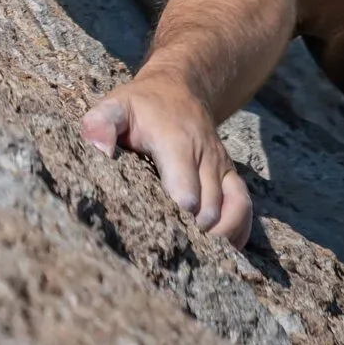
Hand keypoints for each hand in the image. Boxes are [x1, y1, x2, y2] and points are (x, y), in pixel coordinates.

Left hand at [81, 75, 252, 246]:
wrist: (179, 91)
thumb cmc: (140, 107)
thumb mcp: (115, 106)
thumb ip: (100, 123)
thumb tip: (99, 150)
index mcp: (175, 141)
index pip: (186, 182)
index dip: (181, 206)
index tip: (172, 225)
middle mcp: (204, 156)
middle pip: (210, 205)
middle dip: (196, 232)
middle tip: (177, 250)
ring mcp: (221, 168)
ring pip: (234, 208)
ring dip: (221, 235)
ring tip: (199, 253)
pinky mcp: (230, 177)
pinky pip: (244, 207)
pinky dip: (238, 230)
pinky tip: (223, 250)